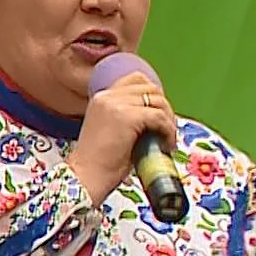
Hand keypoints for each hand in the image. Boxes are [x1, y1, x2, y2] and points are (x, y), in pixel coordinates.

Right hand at [68, 71, 175, 204]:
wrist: (86, 176)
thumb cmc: (99, 162)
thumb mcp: (112, 130)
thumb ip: (128, 117)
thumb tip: (156, 117)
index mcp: (101, 97)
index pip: (136, 80)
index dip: (153, 94)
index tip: (159, 114)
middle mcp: (107, 96)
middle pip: (150, 88)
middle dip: (165, 108)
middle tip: (167, 129)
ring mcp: (116, 105)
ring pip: (158, 101)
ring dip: (169, 120)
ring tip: (168, 139)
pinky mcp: (127, 117)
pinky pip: (159, 117)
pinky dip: (169, 131)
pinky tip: (166, 144)